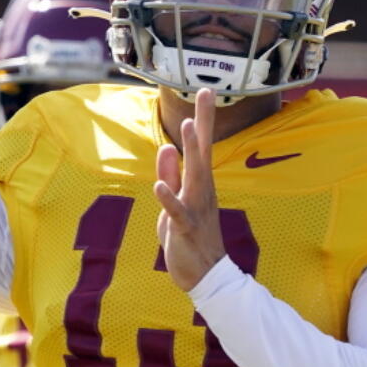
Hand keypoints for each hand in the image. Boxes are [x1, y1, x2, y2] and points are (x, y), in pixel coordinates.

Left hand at [154, 88, 226, 289]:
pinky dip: (168, 199)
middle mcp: (202, 191)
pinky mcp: (185, 228)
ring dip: (192, 151)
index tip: (206, 91)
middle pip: (203, 152)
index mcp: (199, 183)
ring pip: (194, 175)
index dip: (203, 119)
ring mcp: (196, 208)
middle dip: (203, 122)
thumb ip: (170, 176)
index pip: (201, 146)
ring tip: (189, 125)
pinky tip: (159, 187)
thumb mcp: (175, 202)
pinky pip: (176, 212)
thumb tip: (167, 148)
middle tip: (207, 94)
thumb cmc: (190, 236)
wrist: (205, 275)